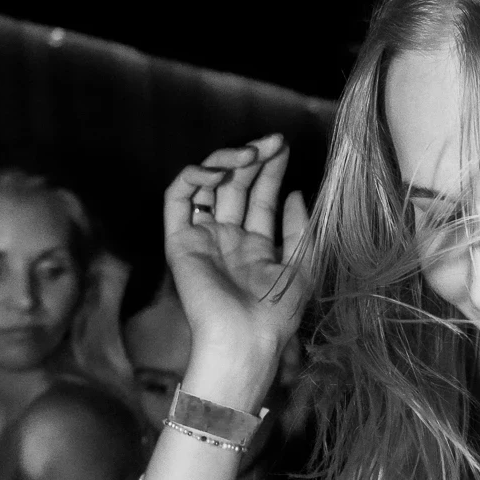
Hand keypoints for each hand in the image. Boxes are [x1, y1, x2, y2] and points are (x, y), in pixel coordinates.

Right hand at [164, 134, 312, 391]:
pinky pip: (177, 199)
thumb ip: (299, 229)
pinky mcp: (179, 241)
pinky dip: (194, 178)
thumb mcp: (301, 265)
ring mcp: (202, 238)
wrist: (246, 339)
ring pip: (207, 186)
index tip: (284, 146)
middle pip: (235, 186)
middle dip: (253, 159)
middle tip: (273, 140)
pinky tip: (219, 171)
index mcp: (254, 246)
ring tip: (251, 154)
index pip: (260, 197)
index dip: (271, 170)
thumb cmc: (277, 313)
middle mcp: (226, 239)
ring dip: (226, 163)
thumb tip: (295, 193)